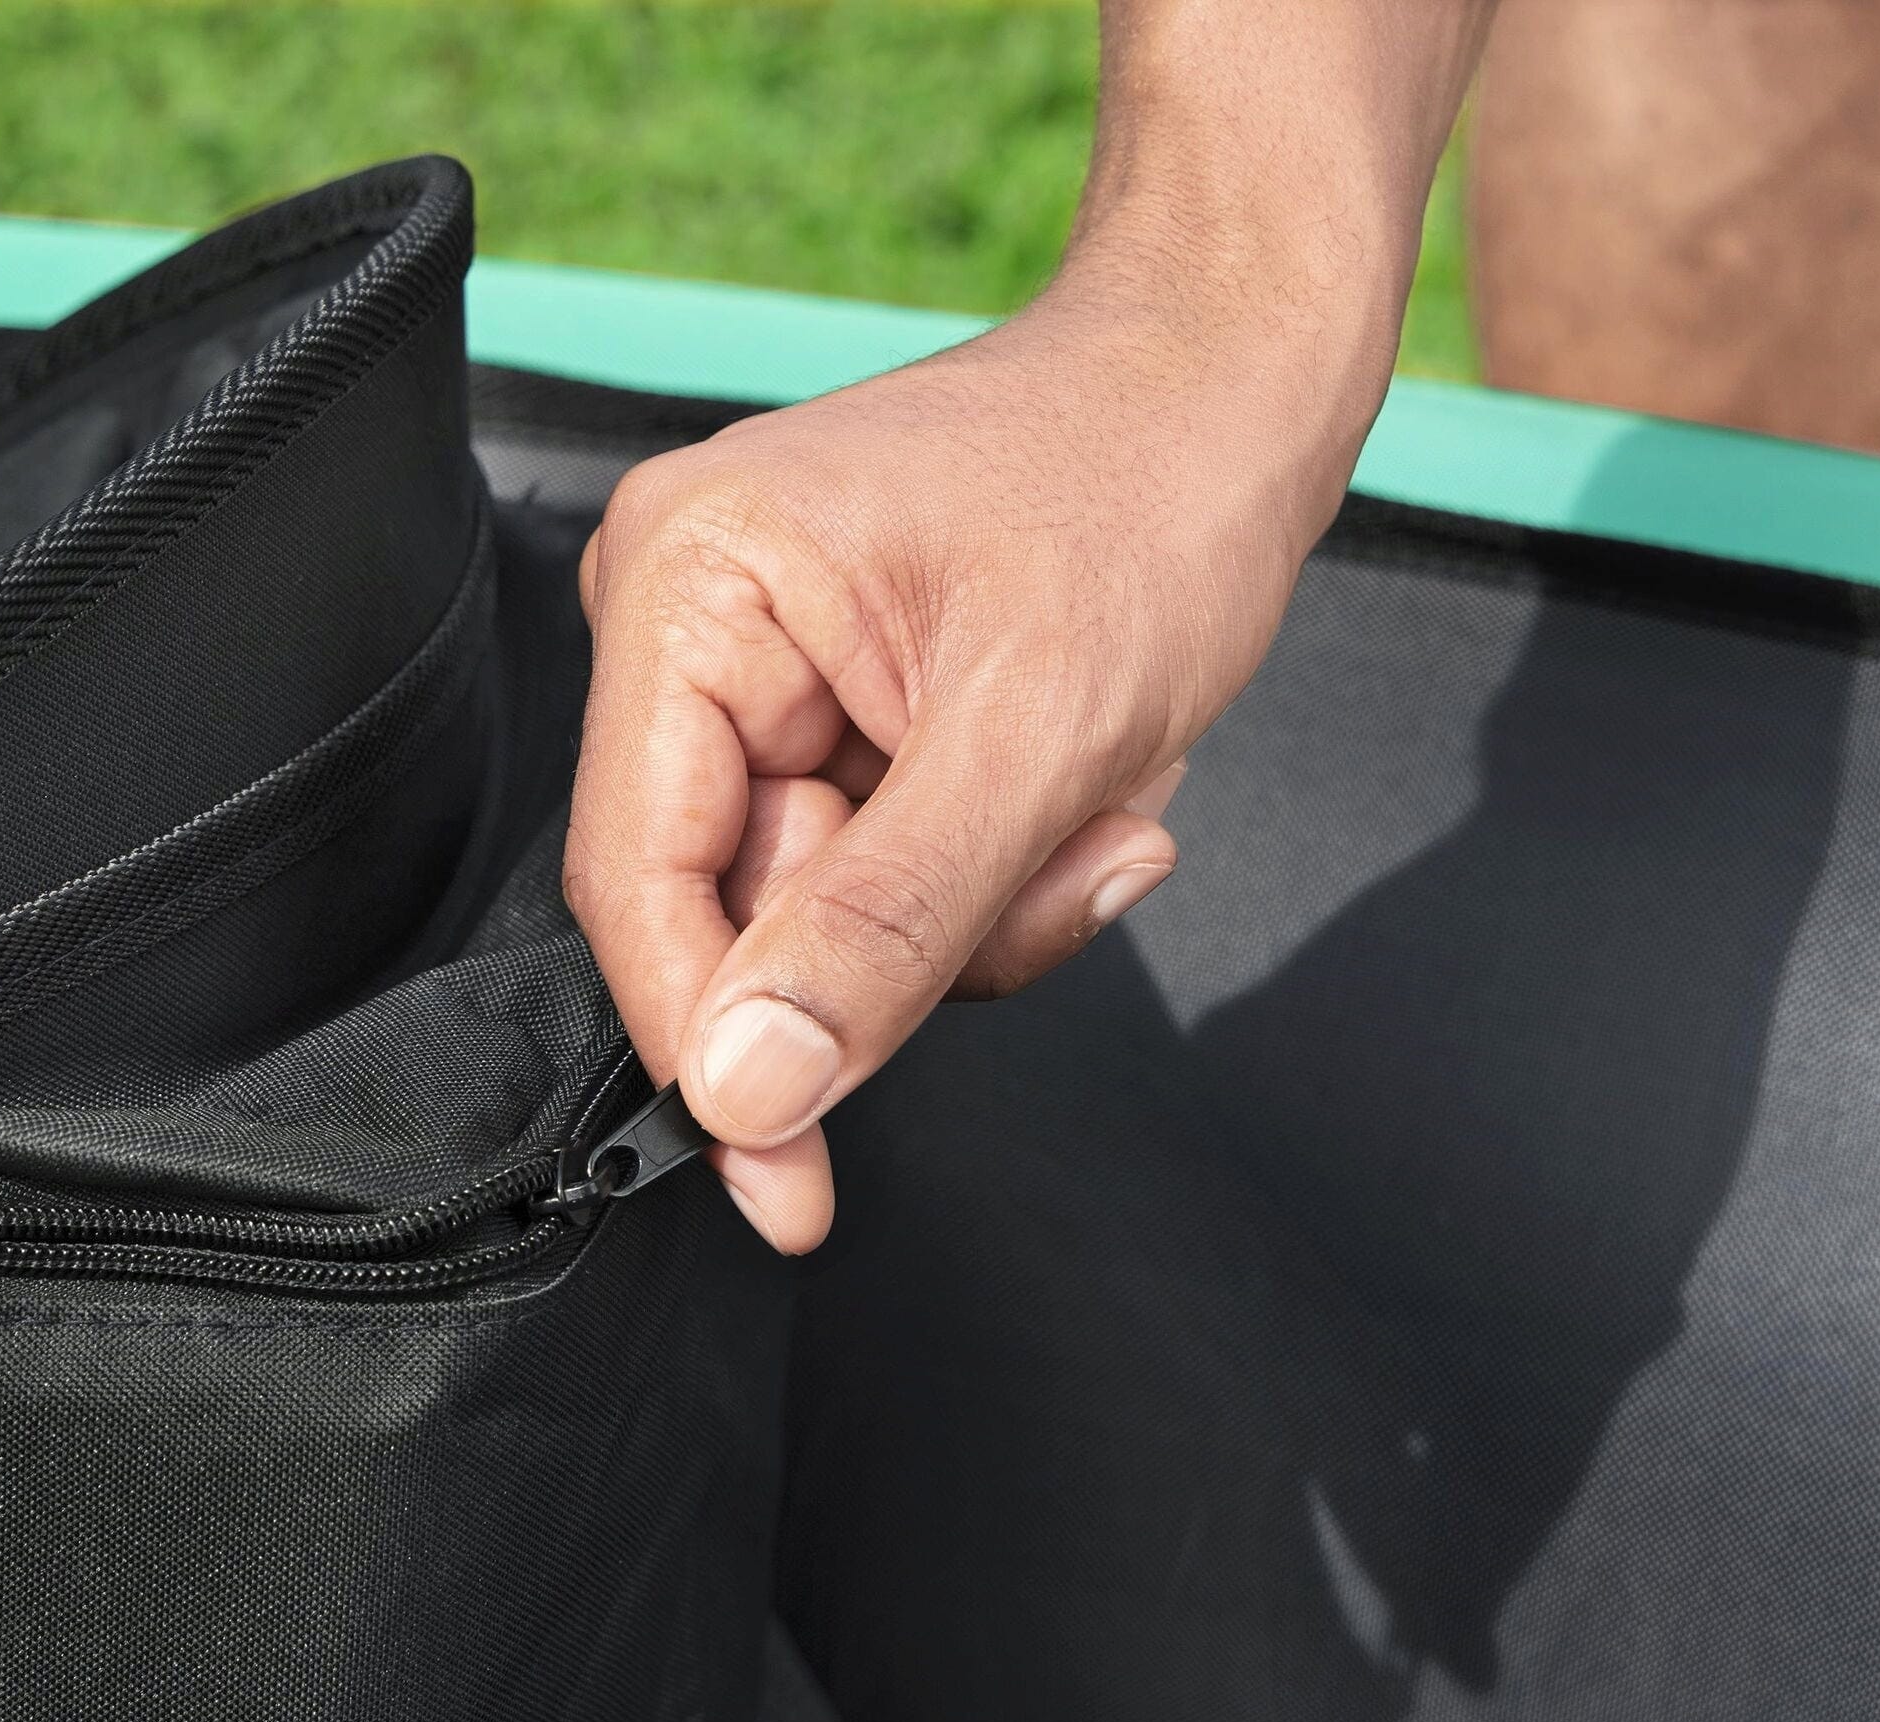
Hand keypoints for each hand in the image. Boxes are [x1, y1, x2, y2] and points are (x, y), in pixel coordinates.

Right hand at [565, 262, 1386, 1252]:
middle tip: (1067, 868)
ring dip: (978, 909)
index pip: (637, 877)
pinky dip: (992, 874)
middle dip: (910, 942)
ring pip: (825, 919)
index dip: (709, 1045)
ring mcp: (761, 672)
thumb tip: (748, 1086)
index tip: (782, 1184)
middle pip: (737, 910)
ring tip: (1096, 802)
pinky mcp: (832, 711)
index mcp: (688, 584)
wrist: (1241, 379)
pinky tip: (1078, 791)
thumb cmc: (1154, 482)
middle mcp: (693, 625)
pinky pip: (879, 878)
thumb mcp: (1036, 733)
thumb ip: (880, 926)